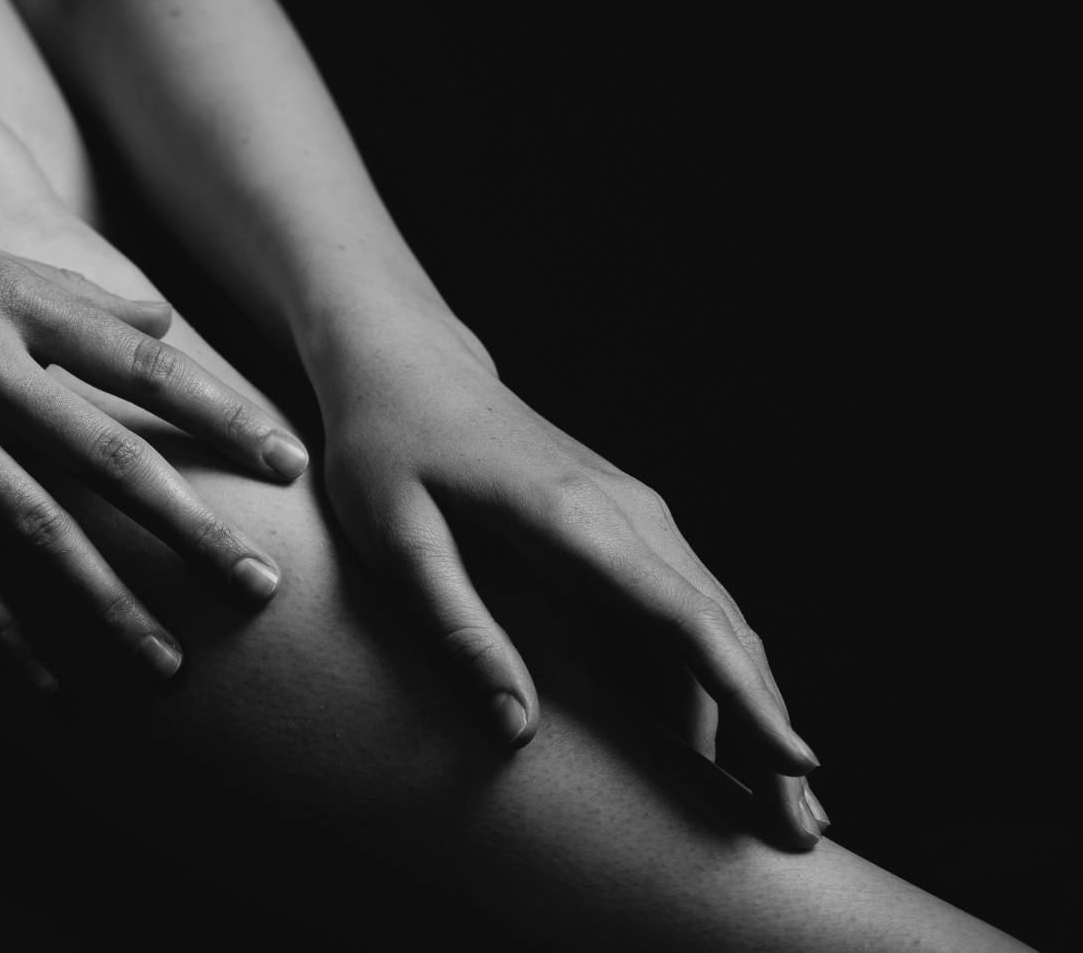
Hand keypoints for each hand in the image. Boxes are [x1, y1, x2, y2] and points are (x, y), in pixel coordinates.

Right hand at [0, 179, 307, 686]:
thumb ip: (74, 293)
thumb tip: (163, 318)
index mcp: (17, 302)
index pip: (144, 366)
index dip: (224, 414)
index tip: (289, 462)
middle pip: (110, 461)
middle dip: (192, 530)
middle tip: (262, 588)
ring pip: (35, 531)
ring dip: (108, 604)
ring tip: (169, 664)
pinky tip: (44, 682)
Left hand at [314, 306, 826, 846]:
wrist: (409, 365)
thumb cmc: (390, 448)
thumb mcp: (398, 540)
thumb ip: (459, 631)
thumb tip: (517, 734)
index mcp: (573, 521)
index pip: (683, 619)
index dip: (743, 696)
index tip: (796, 762)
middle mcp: (627, 513)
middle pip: (723, 631)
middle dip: (768, 728)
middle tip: (800, 826)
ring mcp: (634, 511)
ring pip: (717, 620)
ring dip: (752, 706)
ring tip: (778, 799)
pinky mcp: (624, 520)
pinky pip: (686, 605)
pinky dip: (716, 671)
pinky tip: (721, 730)